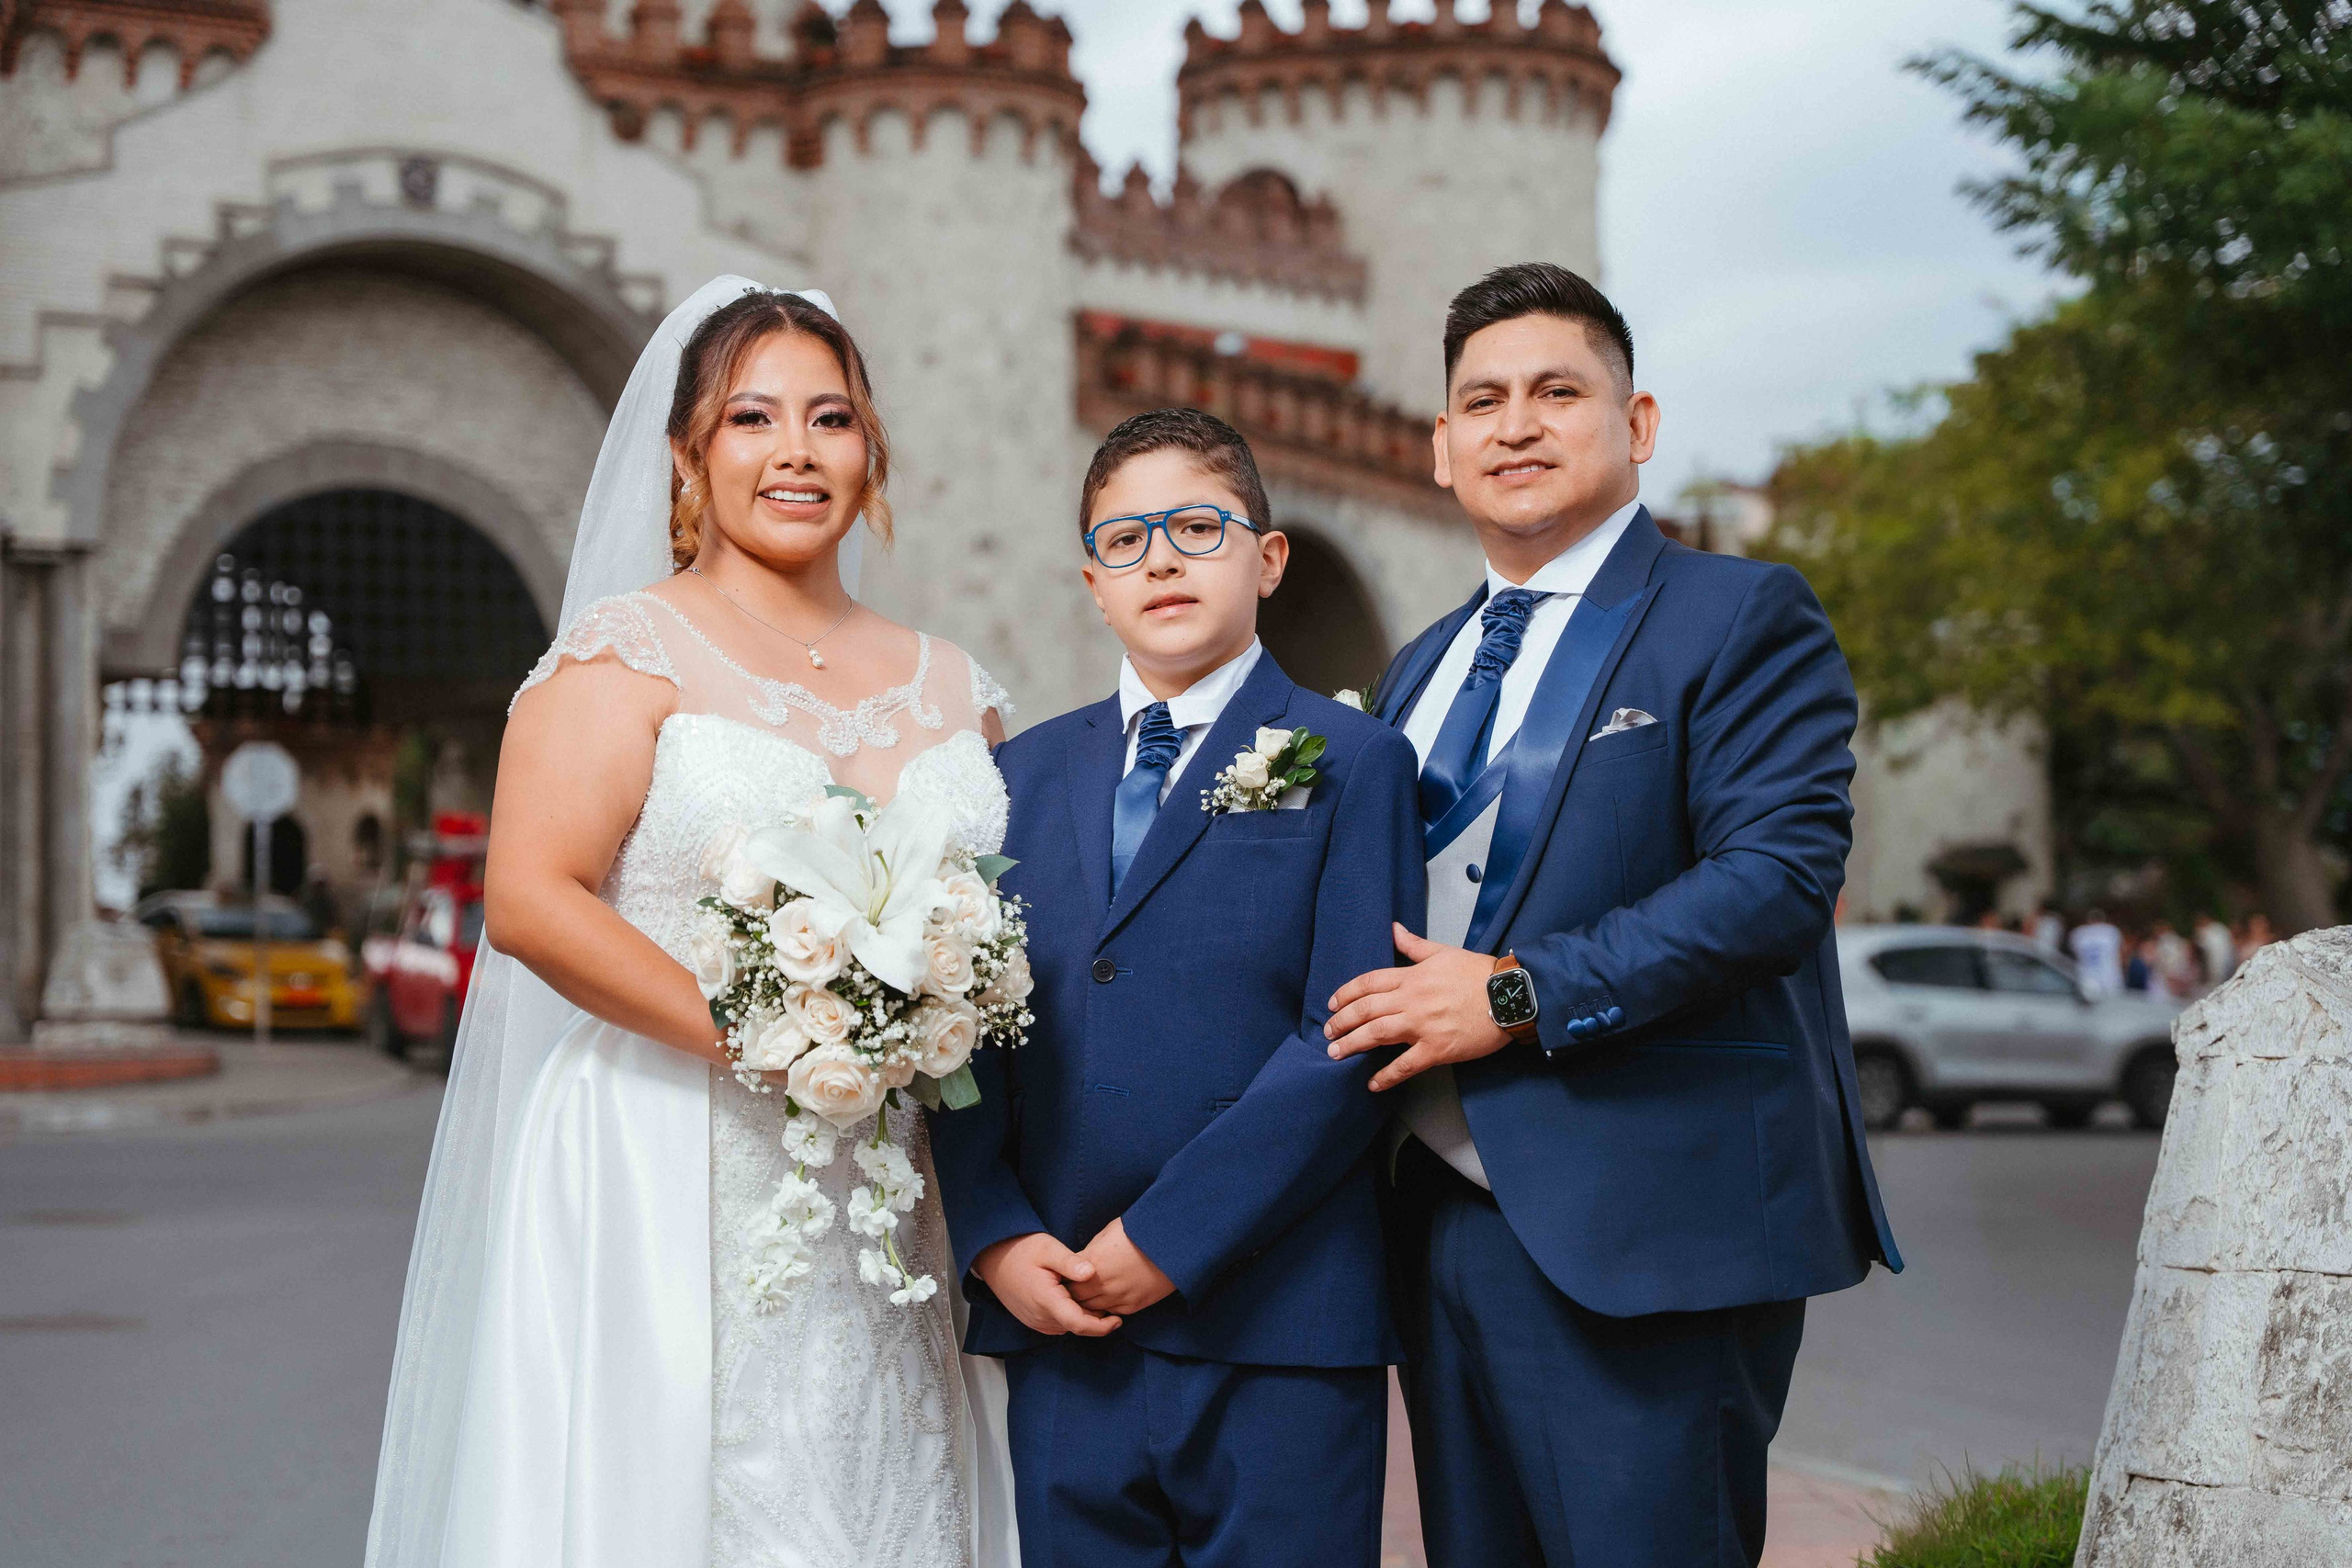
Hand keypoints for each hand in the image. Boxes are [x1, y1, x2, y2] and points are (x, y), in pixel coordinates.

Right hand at [973, 1232, 1121, 1336]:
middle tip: (1111, 1303)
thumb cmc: (1020, 1250)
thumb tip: (1092, 1273)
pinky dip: (1070, 1317)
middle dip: (1096, 1321)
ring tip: (1093, 1298)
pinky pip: (1057, 1324)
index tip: (1118, 1318)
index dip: (1102, 1326)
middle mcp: (1040, 1317)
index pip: (1079, 1324)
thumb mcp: (1048, 1248)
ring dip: (1082, 1319)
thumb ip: (1070, 1262)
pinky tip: (1075, 1299)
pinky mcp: (1032, 1320)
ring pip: (1067, 1327)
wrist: (993, 1257)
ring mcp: (1034, 1321)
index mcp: (1046, 1300)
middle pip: (1076, 1328)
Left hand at [1068, 1216, 1175, 1316]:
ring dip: (1088, 1303)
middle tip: (1075, 1287)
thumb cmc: (1141, 1230)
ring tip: (1090, 1293)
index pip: (1066, 1279)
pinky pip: (1111, 1312)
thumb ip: (1091, 1250)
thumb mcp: (1109, 1232)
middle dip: (1073, 1292)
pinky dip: (1106, 1307)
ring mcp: (1118, 1297)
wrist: (1174, 1243)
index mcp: (1093, 1262)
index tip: (1065, 1275)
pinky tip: (1108, 1297)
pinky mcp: (1133, 1305)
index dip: (1064, 1278)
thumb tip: (1081, 1262)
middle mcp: (1103, 1284)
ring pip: (1091, 1309)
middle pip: (1075, 1298)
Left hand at [1325, 924, 1510, 1091]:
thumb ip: (1414, 945)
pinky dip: (1386, 1075)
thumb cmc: (1479, 973)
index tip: (1332, 1004)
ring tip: (1336, 1053)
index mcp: (1412, 976)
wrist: (1510, 996)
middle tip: (1328, 1032)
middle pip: (1366, 1009)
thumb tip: (1393, 929)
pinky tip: (1372, 1083)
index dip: (1346, 994)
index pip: (1368, 982)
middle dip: (1342, 1021)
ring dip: (1352, 1044)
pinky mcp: (1437, 1049)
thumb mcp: (1444, 952)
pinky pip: (1405, 1065)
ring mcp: (1423, 1026)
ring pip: (1377, 1034)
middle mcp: (1412, 1000)